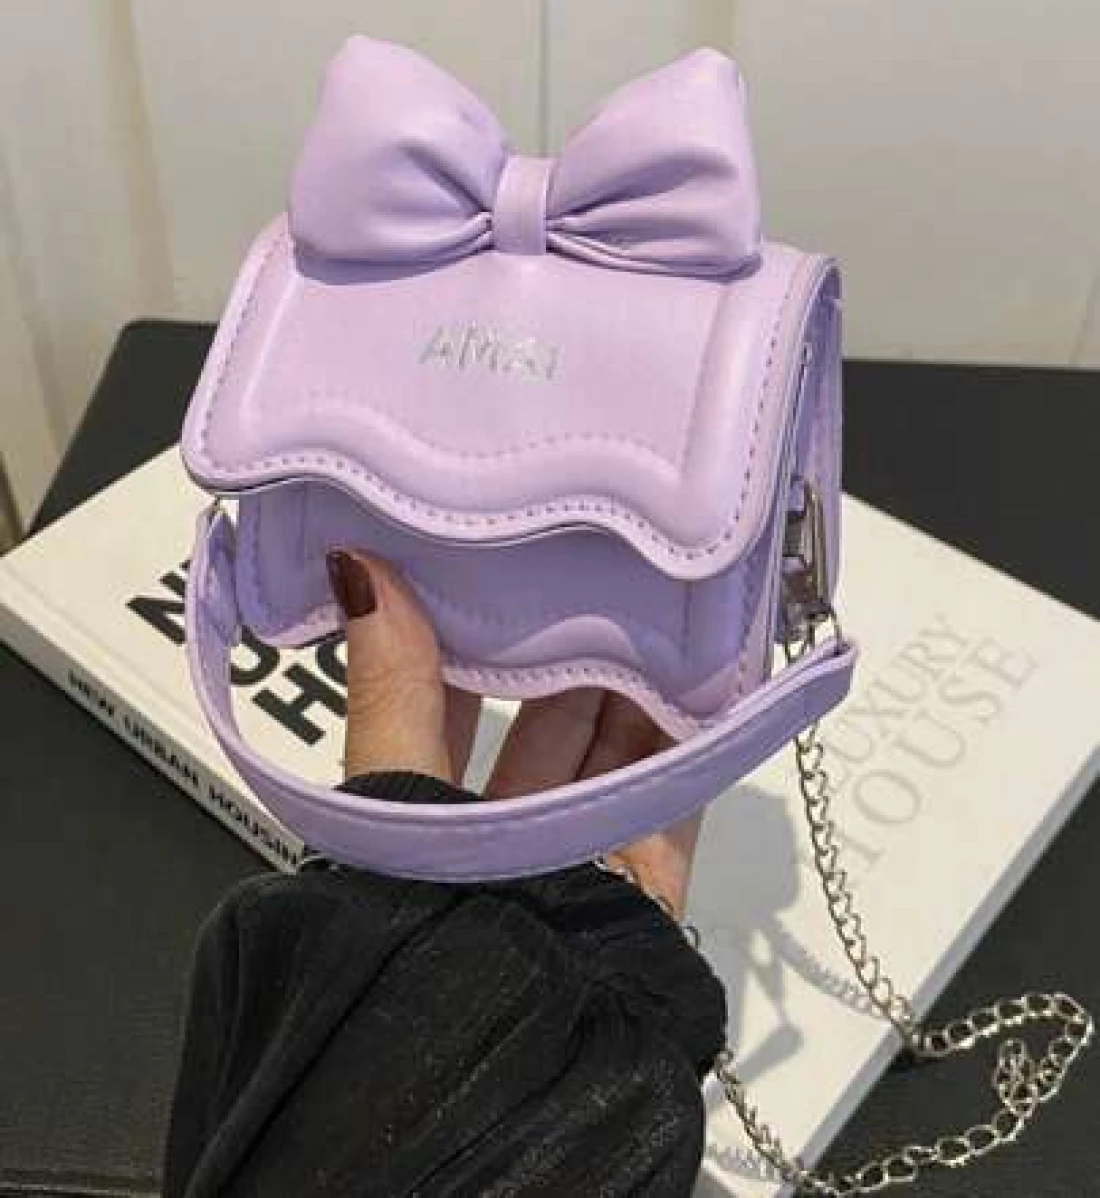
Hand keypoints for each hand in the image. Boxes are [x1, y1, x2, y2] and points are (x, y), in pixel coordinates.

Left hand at [326, 547, 703, 916]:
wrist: (509, 1060)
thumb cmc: (423, 929)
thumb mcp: (398, 793)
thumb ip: (391, 685)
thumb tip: (352, 567)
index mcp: (421, 818)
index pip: (445, 705)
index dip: (466, 637)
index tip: (494, 564)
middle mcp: (500, 838)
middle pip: (542, 723)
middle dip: (566, 649)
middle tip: (589, 566)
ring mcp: (576, 861)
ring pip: (610, 750)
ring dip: (632, 682)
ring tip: (651, 598)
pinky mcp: (642, 888)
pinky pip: (673, 796)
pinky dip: (692, 737)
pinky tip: (708, 674)